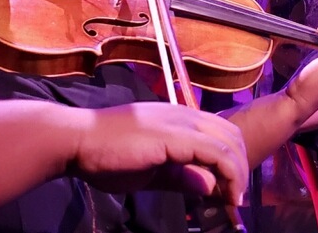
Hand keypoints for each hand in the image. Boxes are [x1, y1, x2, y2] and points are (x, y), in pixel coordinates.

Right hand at [68, 102, 248, 205]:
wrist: (76, 141)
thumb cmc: (105, 156)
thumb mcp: (153, 171)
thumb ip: (182, 176)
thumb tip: (209, 186)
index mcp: (178, 119)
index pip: (220, 134)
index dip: (232, 163)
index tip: (231, 194)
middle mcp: (184, 114)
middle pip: (232, 136)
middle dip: (241, 169)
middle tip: (235, 201)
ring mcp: (180, 122)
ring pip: (229, 143)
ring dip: (238, 174)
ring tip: (233, 202)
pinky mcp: (175, 135)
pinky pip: (215, 153)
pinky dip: (228, 175)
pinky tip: (225, 196)